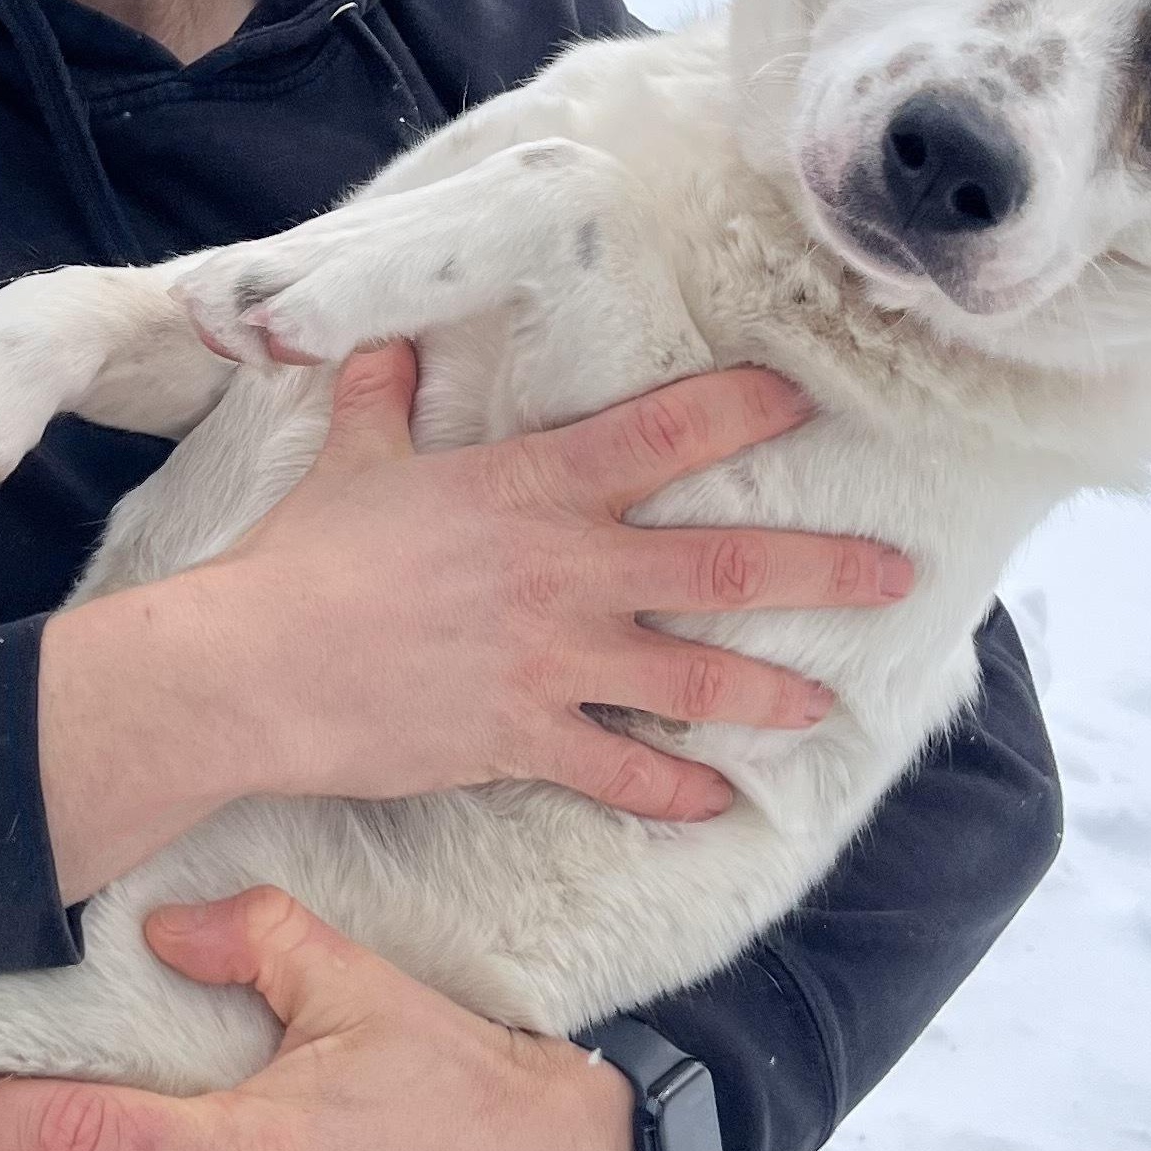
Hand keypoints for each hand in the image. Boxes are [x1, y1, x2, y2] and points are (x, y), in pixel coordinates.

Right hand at [35, 346, 910, 895]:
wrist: (253, 668)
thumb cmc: (303, 557)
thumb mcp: (351, 460)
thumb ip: (384, 398)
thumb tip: (387, 344)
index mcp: (532, 488)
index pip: (661, 436)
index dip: (739, 413)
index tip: (800, 402)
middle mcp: (567, 571)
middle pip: (725, 564)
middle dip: (822, 568)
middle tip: (897, 575)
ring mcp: (555, 663)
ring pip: (697, 676)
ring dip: (771, 691)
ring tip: (824, 704)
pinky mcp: (525, 741)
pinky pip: (623, 775)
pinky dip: (675, 795)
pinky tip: (718, 805)